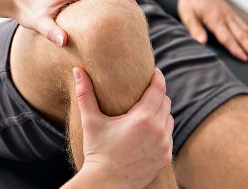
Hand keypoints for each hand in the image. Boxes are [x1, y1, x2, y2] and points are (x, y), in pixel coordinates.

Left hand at [13, 0, 134, 45]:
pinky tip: (106, 17)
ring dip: (115, 2)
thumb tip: (65, 42)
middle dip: (125, 3)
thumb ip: (52, 32)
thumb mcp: (38, 23)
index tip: (139, 14)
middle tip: (137, 22)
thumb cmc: (26, 9)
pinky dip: (104, 1)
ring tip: (126, 21)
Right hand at [68, 67, 172, 187]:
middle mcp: (158, 131)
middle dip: (158, 94)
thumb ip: (85, 94)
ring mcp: (164, 146)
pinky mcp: (165, 157)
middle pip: (165, 102)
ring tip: (148, 109)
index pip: (158, 90)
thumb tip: (77, 70)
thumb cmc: (97, 151)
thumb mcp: (90, 121)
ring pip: (170, 119)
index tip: (153, 71)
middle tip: (146, 89)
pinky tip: (150, 129)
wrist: (106, 183)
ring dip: (161, 112)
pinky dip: (162, 129)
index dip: (157, 78)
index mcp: (142, 119)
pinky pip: (169, 136)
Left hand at [175, 0, 247, 61]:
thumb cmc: (189, 1)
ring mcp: (229, 14)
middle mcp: (225, 16)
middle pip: (240, 35)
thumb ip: (194, 28)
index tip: (244, 58)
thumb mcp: (186, 15)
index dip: (235, 49)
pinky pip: (243, 25)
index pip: (226, 37)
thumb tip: (201, 42)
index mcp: (214, 18)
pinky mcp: (230, 13)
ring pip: (245, 30)